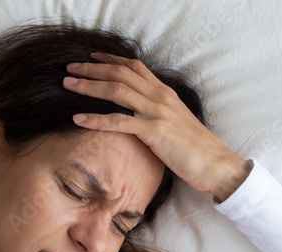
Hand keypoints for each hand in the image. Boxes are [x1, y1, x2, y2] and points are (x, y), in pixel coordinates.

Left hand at [63, 53, 250, 201]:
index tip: (90, 58)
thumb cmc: (192, 147)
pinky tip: (77, 119)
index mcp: (164, 92)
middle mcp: (159, 96)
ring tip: (67, 85)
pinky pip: (119, 122)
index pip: (133, 67)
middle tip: (69, 68)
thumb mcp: (173, 121)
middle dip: (92, 69)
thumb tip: (136, 112)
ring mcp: (157, 112)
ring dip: (89, 86)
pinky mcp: (154, 132)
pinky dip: (96, 119)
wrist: (214, 163)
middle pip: (120, 74)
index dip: (110, 60)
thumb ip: (155, 111)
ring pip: (117, 91)